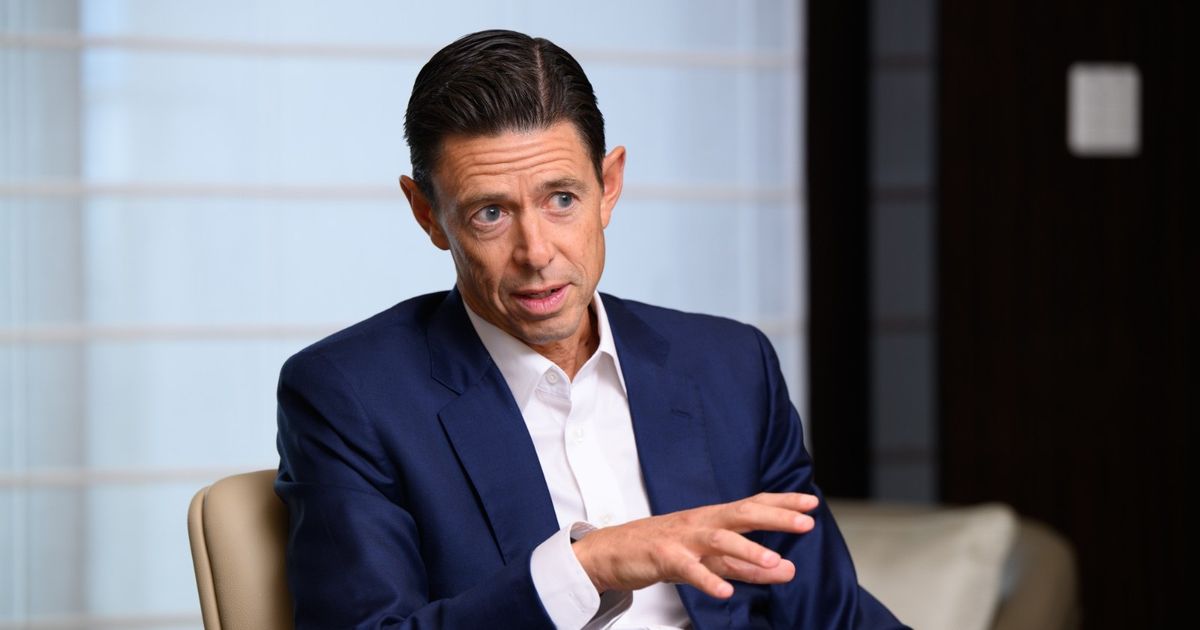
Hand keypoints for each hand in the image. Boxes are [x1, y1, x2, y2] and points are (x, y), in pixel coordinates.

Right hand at [570, 492, 817, 598]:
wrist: (613, 551)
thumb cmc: (664, 550)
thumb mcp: (710, 558)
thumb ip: (747, 565)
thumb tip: (786, 569)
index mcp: (713, 518)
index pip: (753, 505)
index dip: (782, 503)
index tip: (810, 503)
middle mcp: (701, 523)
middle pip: (742, 515)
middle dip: (775, 518)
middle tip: (806, 523)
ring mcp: (682, 539)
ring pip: (719, 540)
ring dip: (747, 550)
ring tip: (774, 562)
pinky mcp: (663, 557)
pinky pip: (688, 569)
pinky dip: (707, 581)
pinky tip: (725, 592)